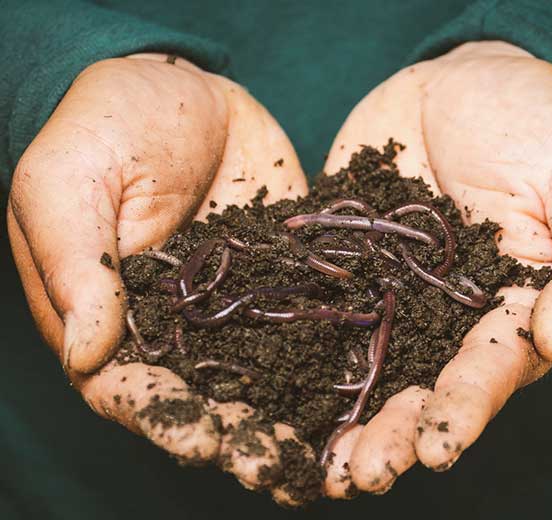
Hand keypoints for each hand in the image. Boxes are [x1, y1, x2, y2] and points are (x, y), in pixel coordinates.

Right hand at [7, 54, 313, 502]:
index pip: (130, 386)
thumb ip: (77, 264)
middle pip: (204, 396)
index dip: (164, 418)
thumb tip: (86, 353)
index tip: (201, 440)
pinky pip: (305, 320)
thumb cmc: (106, 124)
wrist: (183, 87)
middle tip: (278, 469)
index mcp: (113, 315)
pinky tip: (359, 386)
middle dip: (238, 436)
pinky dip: (328, 356)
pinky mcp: (281, 276)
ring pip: (261, 373)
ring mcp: (235, 304)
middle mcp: (177, 324)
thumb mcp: (69, 181)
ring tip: (327, 454)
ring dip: (289, 416)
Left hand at [321, 41, 551, 495]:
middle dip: (396, 433)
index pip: (493, 369)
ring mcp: (391, 296)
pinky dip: (296, 350)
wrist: (455, 82)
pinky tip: (268, 386)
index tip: (437, 446)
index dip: (467, 408)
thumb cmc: (535, 122)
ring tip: (319, 461)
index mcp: (513, 307)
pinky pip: (320, 312)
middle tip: (362, 473)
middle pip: (423, 386)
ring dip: (345, 415)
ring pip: (368, 367)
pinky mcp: (345, 269)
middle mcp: (449, 317)